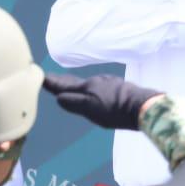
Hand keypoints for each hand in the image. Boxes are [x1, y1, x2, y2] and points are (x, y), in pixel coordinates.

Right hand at [44, 74, 160, 129]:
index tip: (41, 75)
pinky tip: (93, 91)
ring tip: (68, 85)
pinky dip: (90, 88)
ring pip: (88, 84)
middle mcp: (97, 81)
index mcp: (88, 87)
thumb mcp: (90, 109)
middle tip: (50, 77)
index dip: (53, 82)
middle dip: (62, 81)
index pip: (65, 85)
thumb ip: (73, 102)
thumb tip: (58, 98)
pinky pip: (98, 86)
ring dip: (76, 84)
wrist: (143, 105)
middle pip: (75, 82)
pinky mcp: (119, 88)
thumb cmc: (115, 110)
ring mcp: (109, 83)